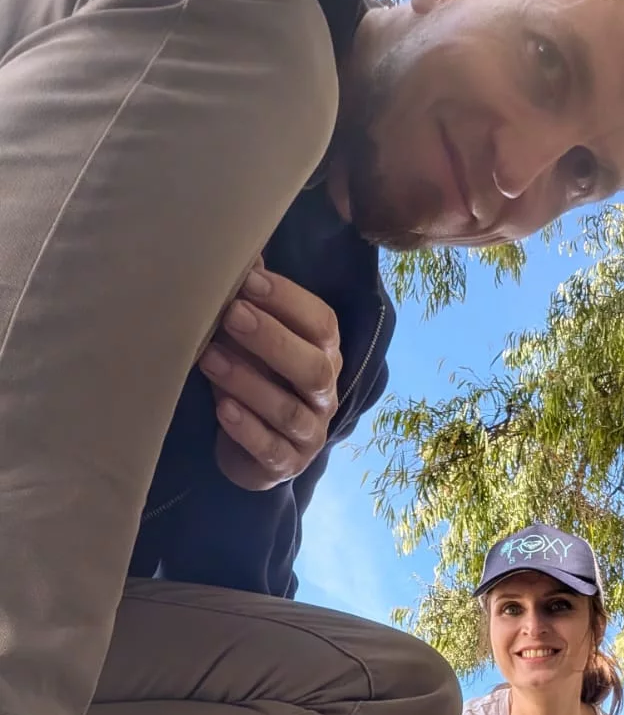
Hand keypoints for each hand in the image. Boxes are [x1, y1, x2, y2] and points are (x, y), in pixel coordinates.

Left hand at [201, 260, 341, 490]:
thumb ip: (253, 300)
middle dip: (271, 339)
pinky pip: (272, 449)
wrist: (252, 449)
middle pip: (312, 367)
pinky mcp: (287, 465)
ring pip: (289, 409)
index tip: (246, 281)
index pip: (321, 324)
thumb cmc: (256, 378)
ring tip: (208, 359)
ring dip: (248, 382)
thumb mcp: (255, 338)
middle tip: (230, 315)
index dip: (287, 301)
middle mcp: (325, 394)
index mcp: (324, 354)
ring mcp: (309, 433)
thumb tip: (243, 249)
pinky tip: (222, 409)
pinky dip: (247, 430)